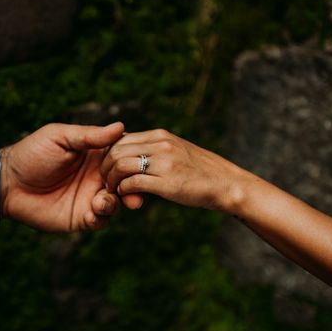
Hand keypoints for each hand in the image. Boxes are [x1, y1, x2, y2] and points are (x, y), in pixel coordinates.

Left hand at [0, 122, 136, 230]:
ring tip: (104, 200)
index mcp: (96, 155)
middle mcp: (98, 177)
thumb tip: (120, 126)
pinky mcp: (82, 217)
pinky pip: (101, 220)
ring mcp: (91, 198)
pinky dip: (102, 216)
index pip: (124, 156)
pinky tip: (94, 209)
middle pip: (127, 182)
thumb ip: (89, 135)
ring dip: (118, 202)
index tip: (140, 161)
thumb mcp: (60, 137)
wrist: (7, 183)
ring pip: (117, 202)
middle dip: (134, 187)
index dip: (134, 159)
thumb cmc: (32, 154)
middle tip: (135, 191)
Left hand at [101, 129, 244, 210]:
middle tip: (106, 181)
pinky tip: (126, 195)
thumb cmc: (199, 171)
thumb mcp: (176, 150)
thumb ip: (154, 149)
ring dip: (112, 180)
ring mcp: (165, 162)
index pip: (120, 138)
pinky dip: (123, 190)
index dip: (108, 154)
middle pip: (116, 150)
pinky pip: (133, 183)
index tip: (108, 168)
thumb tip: (130, 152)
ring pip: (121, 165)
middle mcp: (161, 144)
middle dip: (105, 167)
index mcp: (160, 135)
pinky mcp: (168, 182)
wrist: (225, 184)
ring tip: (113, 190)